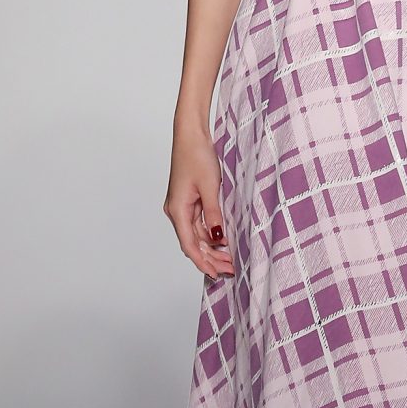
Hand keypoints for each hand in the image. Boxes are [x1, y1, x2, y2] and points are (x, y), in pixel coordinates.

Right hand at [165, 120, 234, 277]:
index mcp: (177, 210)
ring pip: (196, 235)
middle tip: (230, 270)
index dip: (203, 262)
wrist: (190, 134)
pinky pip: (199, 223)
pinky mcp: (188, 200)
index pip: (189, 245)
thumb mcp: (210, 186)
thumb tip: (218, 238)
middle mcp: (176, 211)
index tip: (217, 274)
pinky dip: (210, 234)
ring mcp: (182, 206)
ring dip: (211, 247)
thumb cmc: (197, 155)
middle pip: (192, 243)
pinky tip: (224, 240)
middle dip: (210, 258)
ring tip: (230, 259)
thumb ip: (214, 214)